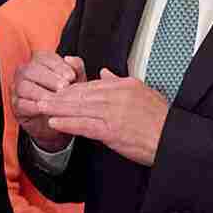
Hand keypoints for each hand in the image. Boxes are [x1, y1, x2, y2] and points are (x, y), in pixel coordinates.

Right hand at [13, 52, 85, 150]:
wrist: (59, 120)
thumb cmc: (67, 96)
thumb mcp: (77, 81)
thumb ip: (76, 68)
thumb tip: (69, 58)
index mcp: (39, 62)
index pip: (44, 58)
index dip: (58, 66)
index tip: (71, 76)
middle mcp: (25, 72)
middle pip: (31, 70)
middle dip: (49, 78)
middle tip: (64, 87)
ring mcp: (18, 88)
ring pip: (24, 86)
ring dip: (40, 92)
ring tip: (55, 98)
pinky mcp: (16, 105)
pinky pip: (20, 103)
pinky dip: (33, 106)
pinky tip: (45, 108)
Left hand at [36, 68, 170, 165]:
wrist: (172, 139)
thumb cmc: (160, 120)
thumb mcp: (143, 92)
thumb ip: (120, 82)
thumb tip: (104, 73)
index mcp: (124, 86)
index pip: (91, 85)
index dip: (71, 89)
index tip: (57, 90)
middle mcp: (116, 96)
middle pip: (81, 94)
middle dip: (58, 96)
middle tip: (41, 96)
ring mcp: (112, 114)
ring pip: (78, 108)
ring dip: (57, 108)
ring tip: (41, 107)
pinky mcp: (111, 131)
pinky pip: (84, 125)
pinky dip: (67, 123)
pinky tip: (54, 122)